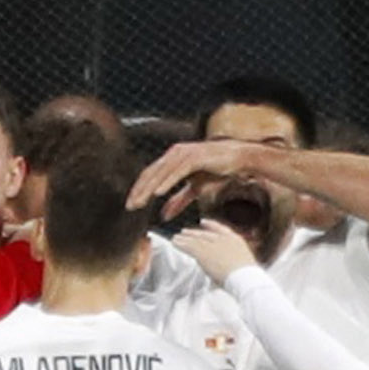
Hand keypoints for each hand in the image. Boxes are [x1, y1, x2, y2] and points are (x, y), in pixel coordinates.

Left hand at [128, 140, 265, 222]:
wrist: (238, 159)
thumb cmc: (217, 170)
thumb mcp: (194, 190)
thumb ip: (178, 201)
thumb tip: (163, 216)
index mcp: (172, 160)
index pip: (150, 175)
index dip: (139, 190)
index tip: (131, 206)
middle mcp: (175, 154)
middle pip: (151, 173)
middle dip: (139, 191)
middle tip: (130, 206)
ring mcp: (184, 153)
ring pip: (161, 172)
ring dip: (149, 188)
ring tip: (140, 202)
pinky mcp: (195, 156)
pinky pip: (177, 171)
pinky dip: (167, 181)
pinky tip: (158, 192)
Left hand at [173, 219, 259, 285]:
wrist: (245, 277)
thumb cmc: (247, 276)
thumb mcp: (244, 264)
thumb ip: (233, 260)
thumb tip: (226, 265)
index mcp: (235, 240)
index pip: (220, 229)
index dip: (210, 225)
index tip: (202, 222)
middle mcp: (223, 239)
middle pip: (204, 234)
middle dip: (194, 233)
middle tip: (184, 231)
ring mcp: (213, 245)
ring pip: (195, 240)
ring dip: (184, 238)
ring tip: (176, 238)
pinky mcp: (203, 253)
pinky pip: (189, 247)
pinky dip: (180, 244)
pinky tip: (175, 243)